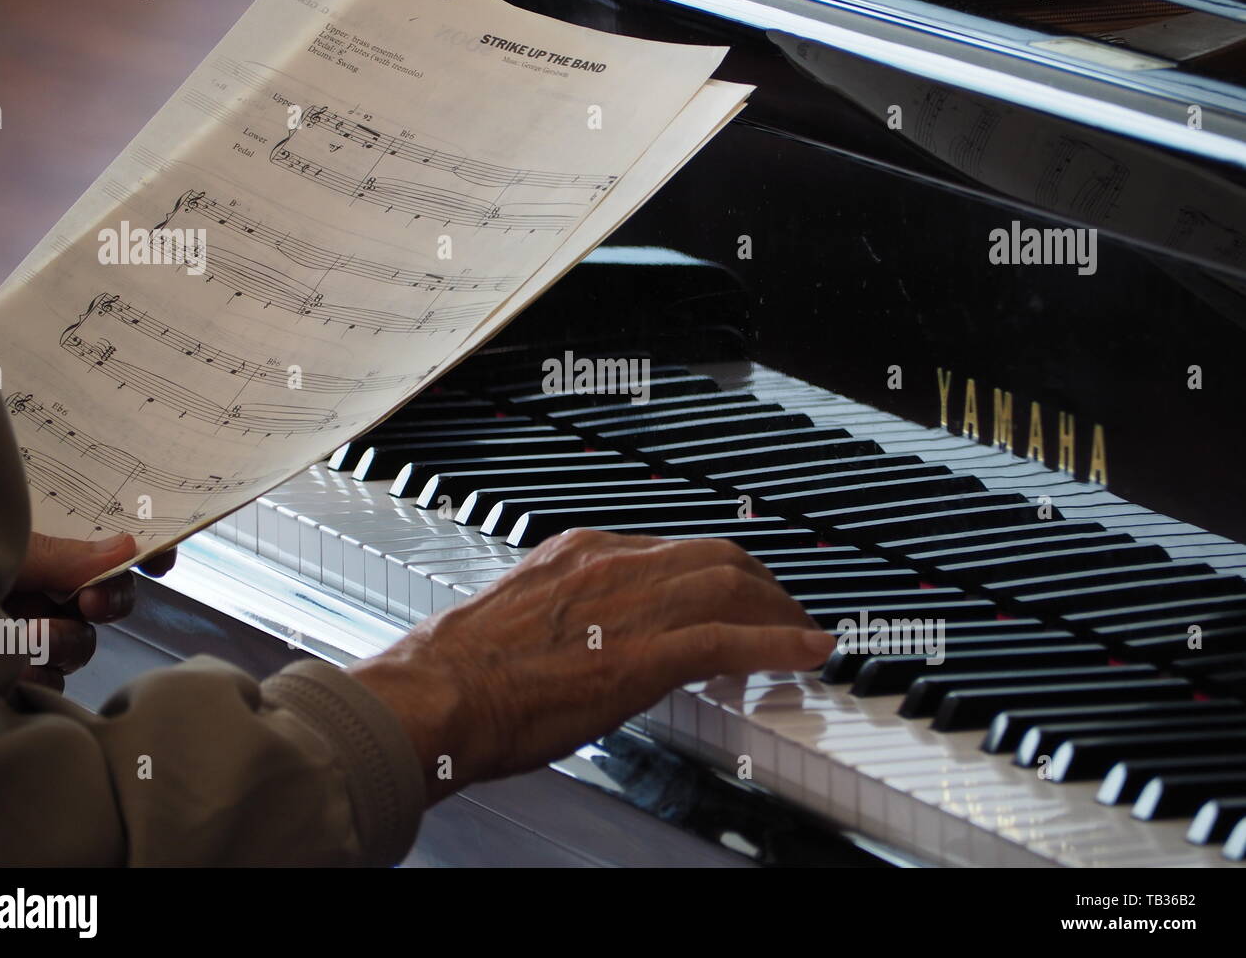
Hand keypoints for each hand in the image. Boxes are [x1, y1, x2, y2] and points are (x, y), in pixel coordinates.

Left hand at [3, 532, 176, 690]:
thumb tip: (128, 547)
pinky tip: (17, 671)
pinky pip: (51, 683)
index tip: (159, 564)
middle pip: (106, 597)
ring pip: (81, 643)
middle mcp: (35, 590)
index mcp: (35, 552)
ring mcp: (26, 634)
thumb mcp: (0, 556)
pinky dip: (42, 680)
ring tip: (27, 639)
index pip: (99, 549)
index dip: (139, 554)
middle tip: (91, 603)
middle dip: (110, 601)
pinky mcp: (12, 675)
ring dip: (64, 643)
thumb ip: (59, 556)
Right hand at [350, 529, 833, 801]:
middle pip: (716, 559)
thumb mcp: (521, 618)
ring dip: (779, 613)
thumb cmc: (461, 670)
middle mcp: (612, 563)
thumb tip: (592, 637)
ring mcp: (630, 604)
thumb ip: (567, 613)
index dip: (716, 576)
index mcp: (581, 552)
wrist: (437, 695)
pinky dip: (780, 641)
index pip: (673, 551)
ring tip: (803, 635)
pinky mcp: (642, 653)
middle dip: (761, 585)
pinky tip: (809, 650)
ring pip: (732, 590)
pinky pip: (731, 638)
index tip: (732, 597)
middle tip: (784, 612)